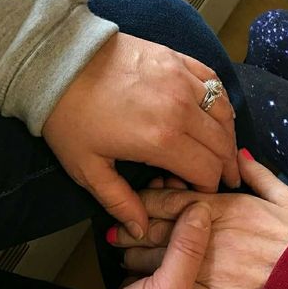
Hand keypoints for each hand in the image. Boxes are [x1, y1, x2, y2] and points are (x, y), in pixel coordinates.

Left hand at [42, 32, 238, 238]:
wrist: (60, 64)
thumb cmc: (70, 117)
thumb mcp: (87, 168)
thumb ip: (119, 202)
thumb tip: (141, 229)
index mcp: (161, 140)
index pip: (206, 171)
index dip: (210, 188)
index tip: (203, 194)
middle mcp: (181, 108)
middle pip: (221, 143)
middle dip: (226, 165)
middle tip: (225, 177)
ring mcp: (181, 79)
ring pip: (224, 112)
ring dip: (227, 134)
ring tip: (224, 149)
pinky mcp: (177, 59)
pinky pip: (213, 82)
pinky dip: (221, 101)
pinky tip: (216, 112)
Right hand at [78, 202, 230, 288]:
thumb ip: (187, 249)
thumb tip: (201, 207)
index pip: (222, 254)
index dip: (211, 222)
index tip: (198, 192)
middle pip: (197, 247)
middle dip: (181, 217)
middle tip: (171, 186)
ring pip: (172, 246)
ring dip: (161, 221)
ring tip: (155, 190)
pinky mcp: (149, 285)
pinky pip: (153, 253)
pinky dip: (145, 234)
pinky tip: (141, 211)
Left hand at [112, 151, 287, 288]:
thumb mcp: (287, 198)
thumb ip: (259, 175)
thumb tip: (238, 154)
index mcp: (225, 208)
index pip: (177, 199)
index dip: (152, 199)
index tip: (136, 200)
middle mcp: (212, 235)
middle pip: (163, 228)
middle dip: (137, 228)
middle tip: (116, 229)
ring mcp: (210, 267)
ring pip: (162, 261)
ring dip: (138, 257)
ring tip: (121, 255)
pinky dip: (155, 287)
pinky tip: (138, 286)